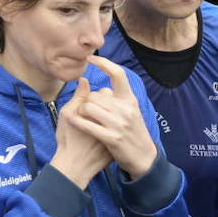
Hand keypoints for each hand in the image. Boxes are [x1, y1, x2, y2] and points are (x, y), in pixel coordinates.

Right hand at [49, 76, 111, 189]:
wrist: (76, 167)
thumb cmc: (68, 141)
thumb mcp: (67, 116)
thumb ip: (78, 97)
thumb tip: (85, 80)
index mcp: (99, 111)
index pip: (103, 92)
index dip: (93, 97)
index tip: (85, 106)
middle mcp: (113, 119)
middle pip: (112, 102)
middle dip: (102, 104)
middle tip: (91, 115)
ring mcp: (117, 131)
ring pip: (116, 113)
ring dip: (108, 115)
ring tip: (97, 124)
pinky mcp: (119, 141)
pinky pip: (118, 126)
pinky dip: (112, 127)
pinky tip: (103, 133)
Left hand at [69, 57, 159, 177]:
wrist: (144, 158)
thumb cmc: (133, 133)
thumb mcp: (130, 112)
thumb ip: (117, 99)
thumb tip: (99, 86)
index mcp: (130, 100)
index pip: (118, 74)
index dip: (104, 63)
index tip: (90, 57)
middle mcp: (126, 109)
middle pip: (95, 95)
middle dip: (88, 102)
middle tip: (89, 112)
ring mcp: (119, 123)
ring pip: (89, 107)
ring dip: (83, 112)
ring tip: (86, 119)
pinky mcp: (112, 137)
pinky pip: (88, 124)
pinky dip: (78, 122)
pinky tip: (73, 121)